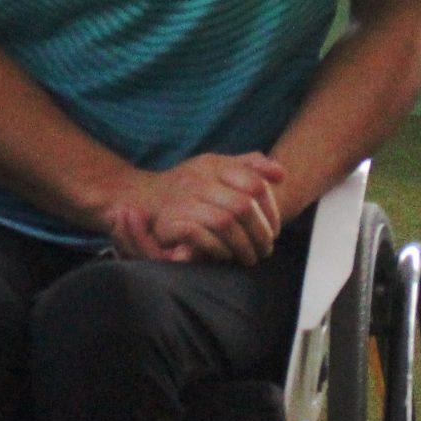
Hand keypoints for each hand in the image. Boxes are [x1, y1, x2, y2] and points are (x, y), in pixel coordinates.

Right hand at [106, 153, 286, 265]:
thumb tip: (281, 173)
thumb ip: (248, 166)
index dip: (271, 210)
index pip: (255, 183)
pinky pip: (202, 235)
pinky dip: (219, 249)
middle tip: (265, 249)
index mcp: (213, 164)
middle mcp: (199, 177)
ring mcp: (184, 197)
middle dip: (260, 232)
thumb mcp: (215, 169)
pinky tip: (225, 256)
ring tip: (249, 257)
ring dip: (242, 244)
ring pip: (226, 221)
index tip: (275, 229)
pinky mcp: (170, 219)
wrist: (139, 197)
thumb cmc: (186, 187)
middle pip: (244, 205)